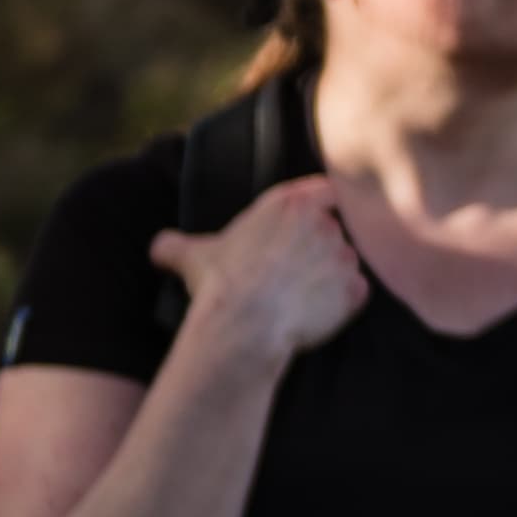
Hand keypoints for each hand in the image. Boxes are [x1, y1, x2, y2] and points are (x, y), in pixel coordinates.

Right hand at [149, 175, 370, 372]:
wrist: (243, 326)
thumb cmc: (219, 285)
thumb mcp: (192, 256)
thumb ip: (177, 244)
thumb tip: (159, 247)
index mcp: (289, 203)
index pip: (325, 191)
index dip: (321, 208)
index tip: (308, 228)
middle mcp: (323, 222)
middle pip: (336, 229)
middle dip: (322, 248)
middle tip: (298, 272)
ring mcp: (343, 255)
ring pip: (347, 261)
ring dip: (333, 275)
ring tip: (304, 296)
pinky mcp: (354, 289)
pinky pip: (358, 292)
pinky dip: (345, 302)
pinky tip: (319, 313)